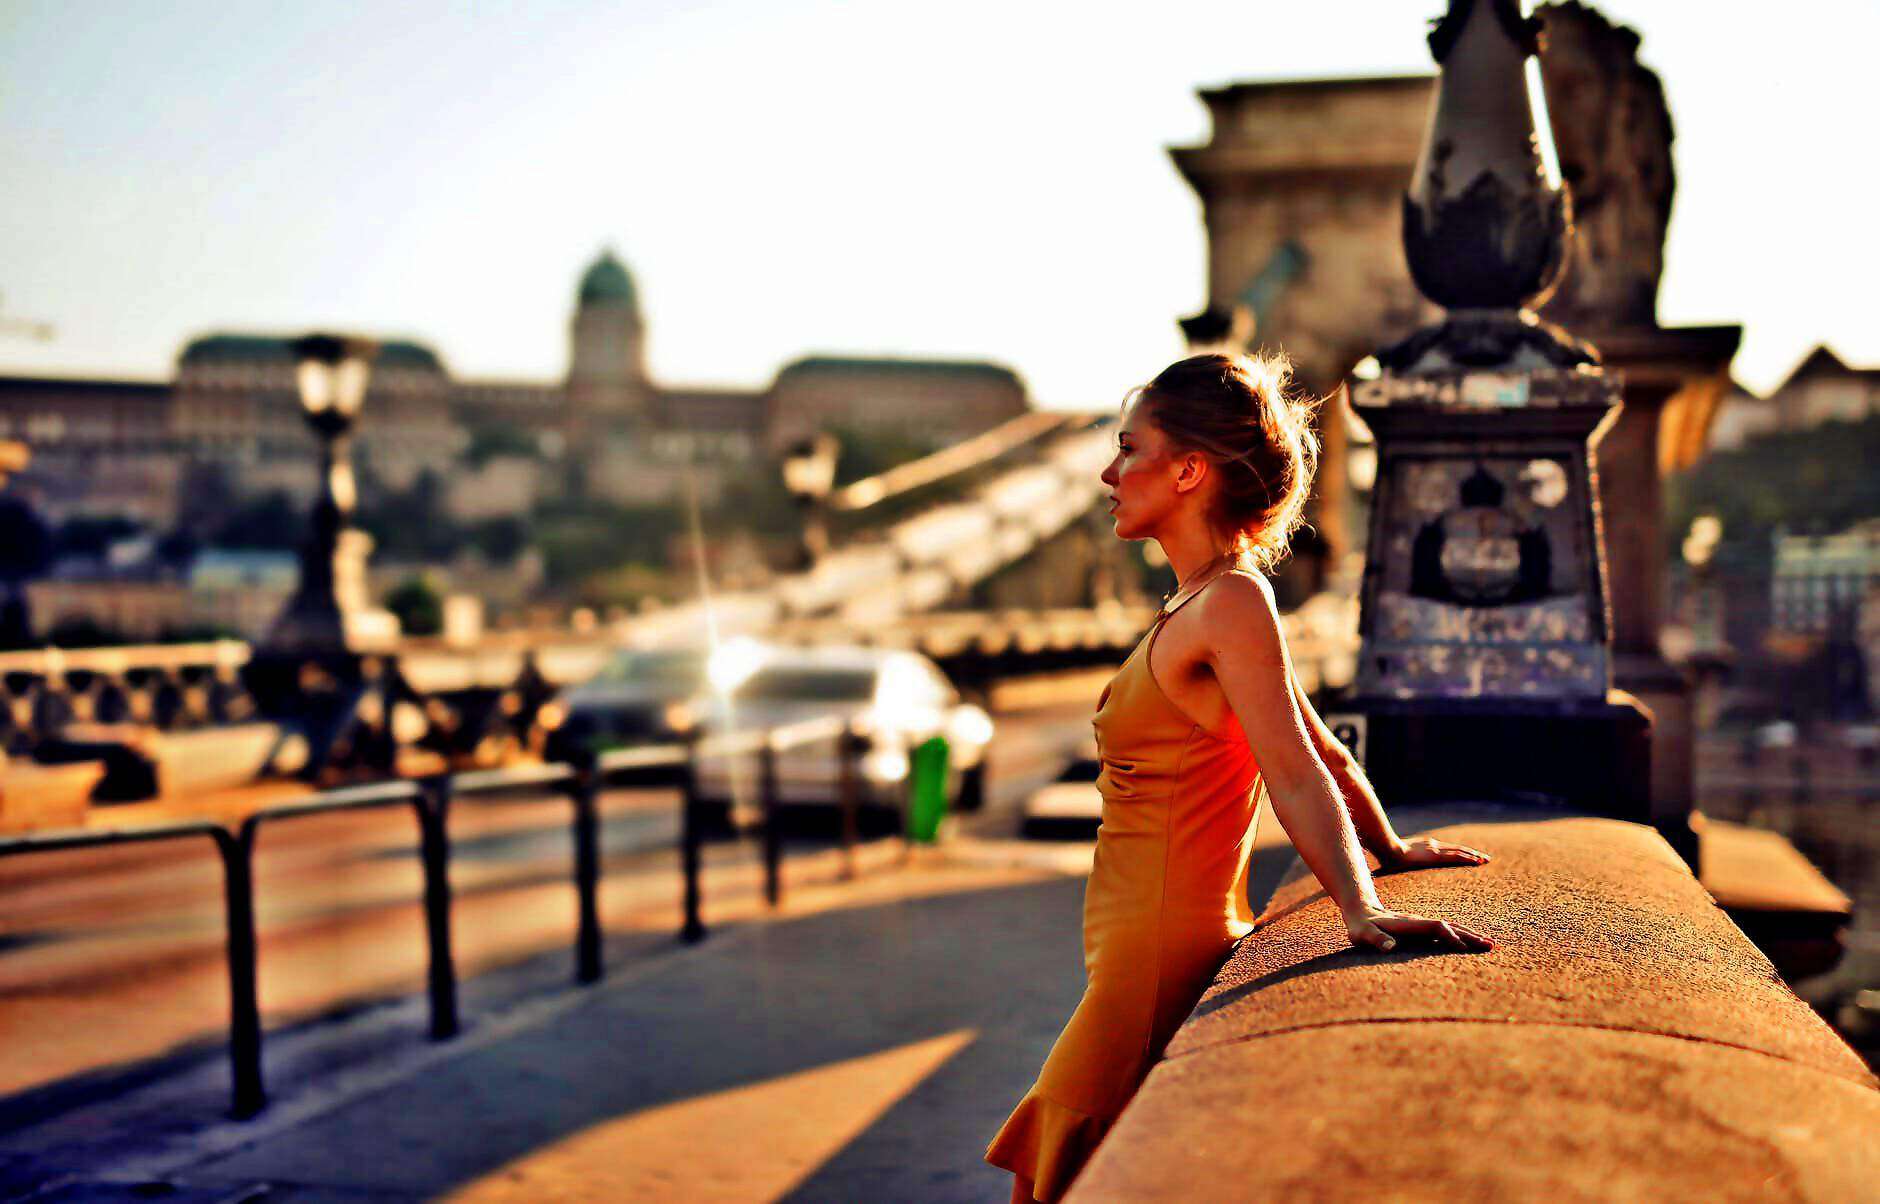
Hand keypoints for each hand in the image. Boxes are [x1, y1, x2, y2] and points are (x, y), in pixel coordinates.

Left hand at [1345, 907, 1493, 953]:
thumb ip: (1375, 939)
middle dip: (1470, 935)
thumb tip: (1389, 947)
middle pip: (1450, 926)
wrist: (1361, 910)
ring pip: (1451, 927)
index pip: (1434, 928)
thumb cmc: (1361, 926)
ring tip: (1489, 943)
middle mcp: (1419, 921)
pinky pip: (1446, 931)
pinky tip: (1470, 942)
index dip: (1448, 936)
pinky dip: (1461, 935)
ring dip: (1470, 935)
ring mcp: (1422, 924)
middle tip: (1491, 945)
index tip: (1463, 947)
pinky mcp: (1422, 928)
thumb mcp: (1362, 934)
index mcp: (1409, 923)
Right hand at [1379, 837, 1491, 871]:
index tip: (1468, 858)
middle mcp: (1433, 846)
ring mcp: (1436, 849)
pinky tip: (1478, 861)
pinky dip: (1469, 858)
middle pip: (1456, 850)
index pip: (1446, 851)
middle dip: (1470, 854)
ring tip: (1485, 860)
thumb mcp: (1392, 864)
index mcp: (1425, 849)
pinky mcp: (1437, 855)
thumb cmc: (1387, 858)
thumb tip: (1375, 873)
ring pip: (1460, 852)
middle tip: (1483, 858)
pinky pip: (1457, 856)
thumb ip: (1389, 868)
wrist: (1388, 851)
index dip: (1458, 854)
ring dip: (1473, 856)